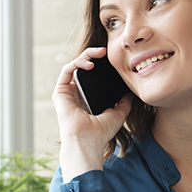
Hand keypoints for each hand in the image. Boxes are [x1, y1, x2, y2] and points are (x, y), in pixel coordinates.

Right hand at [52, 47, 132, 181]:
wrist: (87, 141)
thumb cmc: (100, 132)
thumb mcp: (118, 114)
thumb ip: (124, 103)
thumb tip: (131, 92)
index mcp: (88, 99)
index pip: (93, 76)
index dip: (101, 65)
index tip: (113, 60)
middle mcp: (76, 94)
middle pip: (83, 68)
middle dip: (94, 55)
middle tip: (106, 51)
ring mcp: (67, 93)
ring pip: (75, 66)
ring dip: (86, 55)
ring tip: (100, 53)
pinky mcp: (60, 92)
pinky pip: (67, 70)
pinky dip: (78, 63)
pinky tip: (90, 64)